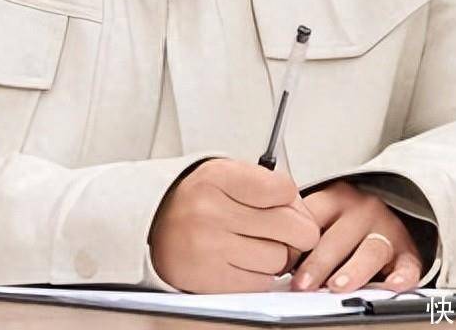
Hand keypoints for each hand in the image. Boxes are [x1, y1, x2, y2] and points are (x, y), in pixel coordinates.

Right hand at [149, 159, 320, 292]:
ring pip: (279, 259)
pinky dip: (260, 275)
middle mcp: (212, 212)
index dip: (292, 199)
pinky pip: (260, 283)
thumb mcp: (224, 172)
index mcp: (217, 178)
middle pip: (291, 228)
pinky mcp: (211, 281)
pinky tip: (246, 261)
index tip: (285, 203)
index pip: (284, 189)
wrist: (151, 223)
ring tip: (257, 244)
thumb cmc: (196, 198)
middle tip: (289, 230)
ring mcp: (210, 248)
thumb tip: (303, 210)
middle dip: (298, 231)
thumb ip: (263, 183)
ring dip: (277, 255)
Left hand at [291, 180, 422, 293]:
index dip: (295, 240)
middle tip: (301, 284)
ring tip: (337, 286)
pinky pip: (408, 265)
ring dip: (353, 270)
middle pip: (338, 238)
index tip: (279, 259)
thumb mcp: (327, 210)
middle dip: (318, 263)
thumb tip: (273, 258)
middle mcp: (363, 211)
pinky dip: (401, 276)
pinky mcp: (408, 252)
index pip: (313, 215)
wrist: (396, 204)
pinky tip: (392, 286)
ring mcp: (388, 230)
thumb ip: (305, 228)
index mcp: (337, 198)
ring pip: (370, 250)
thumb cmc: (349, 217)